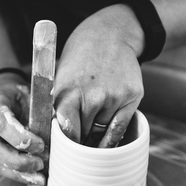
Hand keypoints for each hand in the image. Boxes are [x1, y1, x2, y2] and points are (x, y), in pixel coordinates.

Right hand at [0, 73, 45, 185]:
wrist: (2, 95)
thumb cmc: (19, 95)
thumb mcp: (31, 95)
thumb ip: (41, 112)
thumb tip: (59, 131)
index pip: (1, 123)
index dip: (20, 138)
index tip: (41, 145)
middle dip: (18, 161)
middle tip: (40, 165)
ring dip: (18, 174)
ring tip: (40, 179)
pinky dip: (17, 176)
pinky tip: (33, 181)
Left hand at [54, 4, 144, 146]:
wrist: (110, 35)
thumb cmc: (80, 60)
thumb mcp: (61, 78)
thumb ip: (58, 107)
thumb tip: (54, 139)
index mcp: (69, 92)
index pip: (66, 131)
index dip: (65, 144)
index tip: (62, 150)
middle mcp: (92, 97)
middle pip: (84, 135)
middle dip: (78, 140)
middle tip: (75, 143)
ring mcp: (114, 98)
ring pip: (101, 133)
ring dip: (94, 136)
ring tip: (89, 132)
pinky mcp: (132, 97)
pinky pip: (119, 128)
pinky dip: (111, 139)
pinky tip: (105, 142)